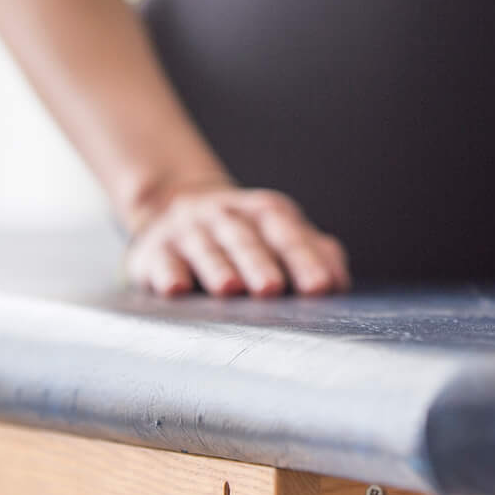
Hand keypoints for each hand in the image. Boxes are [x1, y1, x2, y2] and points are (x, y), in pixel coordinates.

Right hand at [122, 183, 350, 297]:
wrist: (178, 205)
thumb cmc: (246, 233)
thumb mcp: (280, 233)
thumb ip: (314, 253)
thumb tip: (339, 283)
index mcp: (265, 213)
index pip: (288, 235)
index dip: (306, 261)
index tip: (321, 288)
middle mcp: (227, 217)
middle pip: (246, 240)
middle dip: (259, 263)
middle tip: (272, 289)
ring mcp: (189, 231)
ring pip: (205, 248)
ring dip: (217, 267)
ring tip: (229, 289)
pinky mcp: (155, 249)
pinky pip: (160, 260)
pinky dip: (167, 272)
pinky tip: (174, 288)